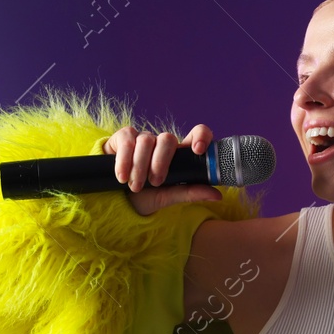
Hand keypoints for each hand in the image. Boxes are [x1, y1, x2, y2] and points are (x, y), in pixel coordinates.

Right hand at [103, 123, 223, 215]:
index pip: (197, 133)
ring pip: (146, 141)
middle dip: (160, 162)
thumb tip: (218, 195)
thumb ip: (191, 193)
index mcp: (180, 155)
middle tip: (155, 183)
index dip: (200, 136)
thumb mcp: (169, 197)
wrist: (116, 200)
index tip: (198, 150)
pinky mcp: (124, 137)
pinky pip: (127, 141)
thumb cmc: (146, 196)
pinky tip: (123, 177)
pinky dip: (124, 161)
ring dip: (140, 167)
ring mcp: (143, 138)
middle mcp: (163, 144)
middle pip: (168, 138)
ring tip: (136, 187)